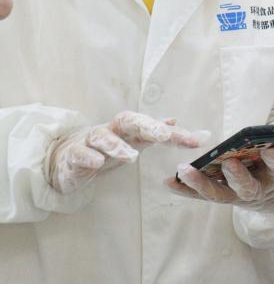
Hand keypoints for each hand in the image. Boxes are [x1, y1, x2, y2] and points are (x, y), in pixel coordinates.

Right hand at [47, 112, 206, 194]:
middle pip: (128, 120)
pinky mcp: (73, 156)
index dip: (175, 132)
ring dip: (116, 145)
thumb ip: (154, 133)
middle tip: (166, 136)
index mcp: (128, 129)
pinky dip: (88, 157)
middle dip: (148, 126)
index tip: (198, 140)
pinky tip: (98, 163)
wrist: (65, 160)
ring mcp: (90, 142)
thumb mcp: (131, 142)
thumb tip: (175, 120)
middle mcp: (111, 130)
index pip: (153, 125)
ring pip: (101, 136)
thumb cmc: (104, 150)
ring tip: (131, 157)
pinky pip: (79, 154)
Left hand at [169, 145, 273, 211]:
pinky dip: (185, 189)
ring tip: (184, 170)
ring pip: (220, 194)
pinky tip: (168, 182)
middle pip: (247, 188)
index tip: (270, 150)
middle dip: (238, 176)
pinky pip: (203, 194)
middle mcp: (259, 191)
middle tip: (229, 163)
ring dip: (201, 183)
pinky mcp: (222, 196)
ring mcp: (238, 196)